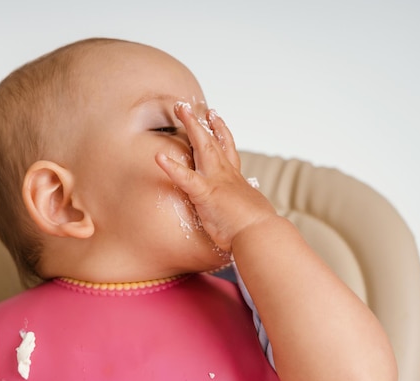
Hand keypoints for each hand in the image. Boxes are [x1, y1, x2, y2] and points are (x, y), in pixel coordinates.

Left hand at [155, 102, 275, 250]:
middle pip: (212, 142)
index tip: (215, 118)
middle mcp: (226, 175)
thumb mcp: (253, 213)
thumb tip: (253, 211)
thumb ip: (247, 207)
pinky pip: (185, 178)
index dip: (221, 133)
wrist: (261, 235)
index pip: (227, 151)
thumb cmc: (257, 230)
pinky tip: (158, 157)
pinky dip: (171, 167)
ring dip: (190, 127)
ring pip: (202, 147)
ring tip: (179, 110)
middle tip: (189, 106)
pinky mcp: (205, 193)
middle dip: (200, 122)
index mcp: (236, 180)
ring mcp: (216, 181)